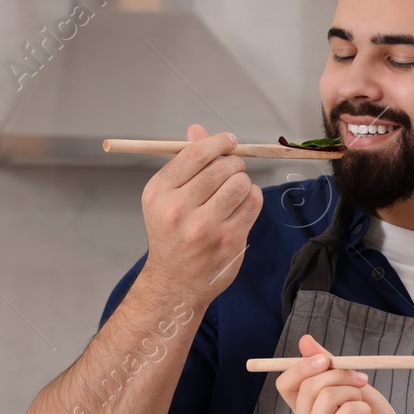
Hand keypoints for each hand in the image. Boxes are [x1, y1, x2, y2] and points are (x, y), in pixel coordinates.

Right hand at [138, 124, 262, 301]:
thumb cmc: (171, 235)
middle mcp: (179, 210)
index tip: (228, 141)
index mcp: (159, 193)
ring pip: (241, 183)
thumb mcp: (165, 198)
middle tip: (231, 169)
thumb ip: (184, 163)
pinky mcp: (230, 240)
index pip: (195, 154)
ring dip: (242, 181)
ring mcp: (206, 227)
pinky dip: (252, 198)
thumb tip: (198, 130)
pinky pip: (253, 202)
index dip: (218, 142)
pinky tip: (240, 205)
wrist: (175, 282)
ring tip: (233, 191)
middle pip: (222, 167)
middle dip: (232, 163)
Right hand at [275, 335, 413, 413]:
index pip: (285, 383)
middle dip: (339, 375)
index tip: (326, 358)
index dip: (303, 366)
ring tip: (362, 407)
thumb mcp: (347, 382)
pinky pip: (346, 410)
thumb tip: (305, 340)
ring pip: (327, 396)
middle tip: (360, 380)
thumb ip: (326, 364)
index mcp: (303, 411)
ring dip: (354, 393)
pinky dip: (363, 409)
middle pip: (308, 386)